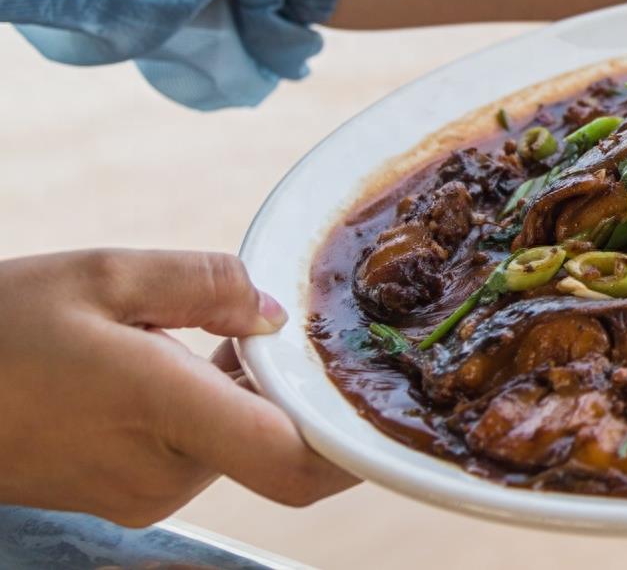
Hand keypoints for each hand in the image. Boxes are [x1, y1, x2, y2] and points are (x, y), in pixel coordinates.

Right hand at [0, 249, 355, 526]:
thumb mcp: (102, 275)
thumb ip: (204, 283)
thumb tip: (272, 311)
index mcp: (167, 416)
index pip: (297, 461)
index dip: (355, 441)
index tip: (382, 393)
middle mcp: (165, 472)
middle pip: (276, 439)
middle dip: (297, 383)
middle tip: (297, 316)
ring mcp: (141, 491)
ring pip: (237, 440)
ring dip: (248, 388)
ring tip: (221, 322)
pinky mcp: (122, 493)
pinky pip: (198, 447)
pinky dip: (212, 403)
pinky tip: (187, 350)